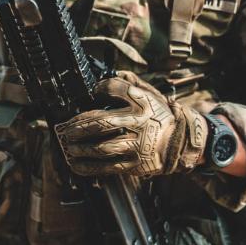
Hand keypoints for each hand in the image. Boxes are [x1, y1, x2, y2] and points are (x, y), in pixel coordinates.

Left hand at [54, 72, 208, 179]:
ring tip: (68, 145)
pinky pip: (107, 168)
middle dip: (79, 126)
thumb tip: (105, 76)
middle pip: (104, 122)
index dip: (102, 87)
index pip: (118, 89)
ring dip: (81, 147)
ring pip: (103, 147)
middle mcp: (140, 124)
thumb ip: (129, 84)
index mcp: (143, 103)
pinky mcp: (135, 164)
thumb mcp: (150, 95)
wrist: (179, 142)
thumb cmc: (157, 116)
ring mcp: (137, 146)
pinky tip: (75, 163)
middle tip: (66, 128)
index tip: (94, 90)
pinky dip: (88, 166)